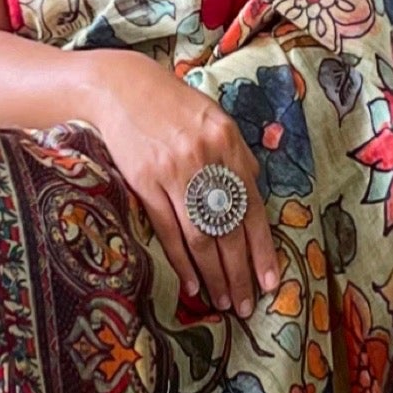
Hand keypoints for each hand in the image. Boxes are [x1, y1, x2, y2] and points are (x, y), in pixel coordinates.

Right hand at [76, 53, 279, 319]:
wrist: (121, 87)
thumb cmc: (173, 106)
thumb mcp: (215, 121)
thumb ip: (237, 158)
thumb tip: (253, 199)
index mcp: (230, 144)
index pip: (254, 208)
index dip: (262, 250)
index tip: (270, 282)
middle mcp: (207, 159)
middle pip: (230, 229)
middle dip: (241, 273)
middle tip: (245, 305)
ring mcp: (175, 172)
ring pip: (201, 236)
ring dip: (214, 275)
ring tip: (222, 302)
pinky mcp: (145, 182)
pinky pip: (168, 231)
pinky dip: (181, 261)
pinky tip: (191, 284)